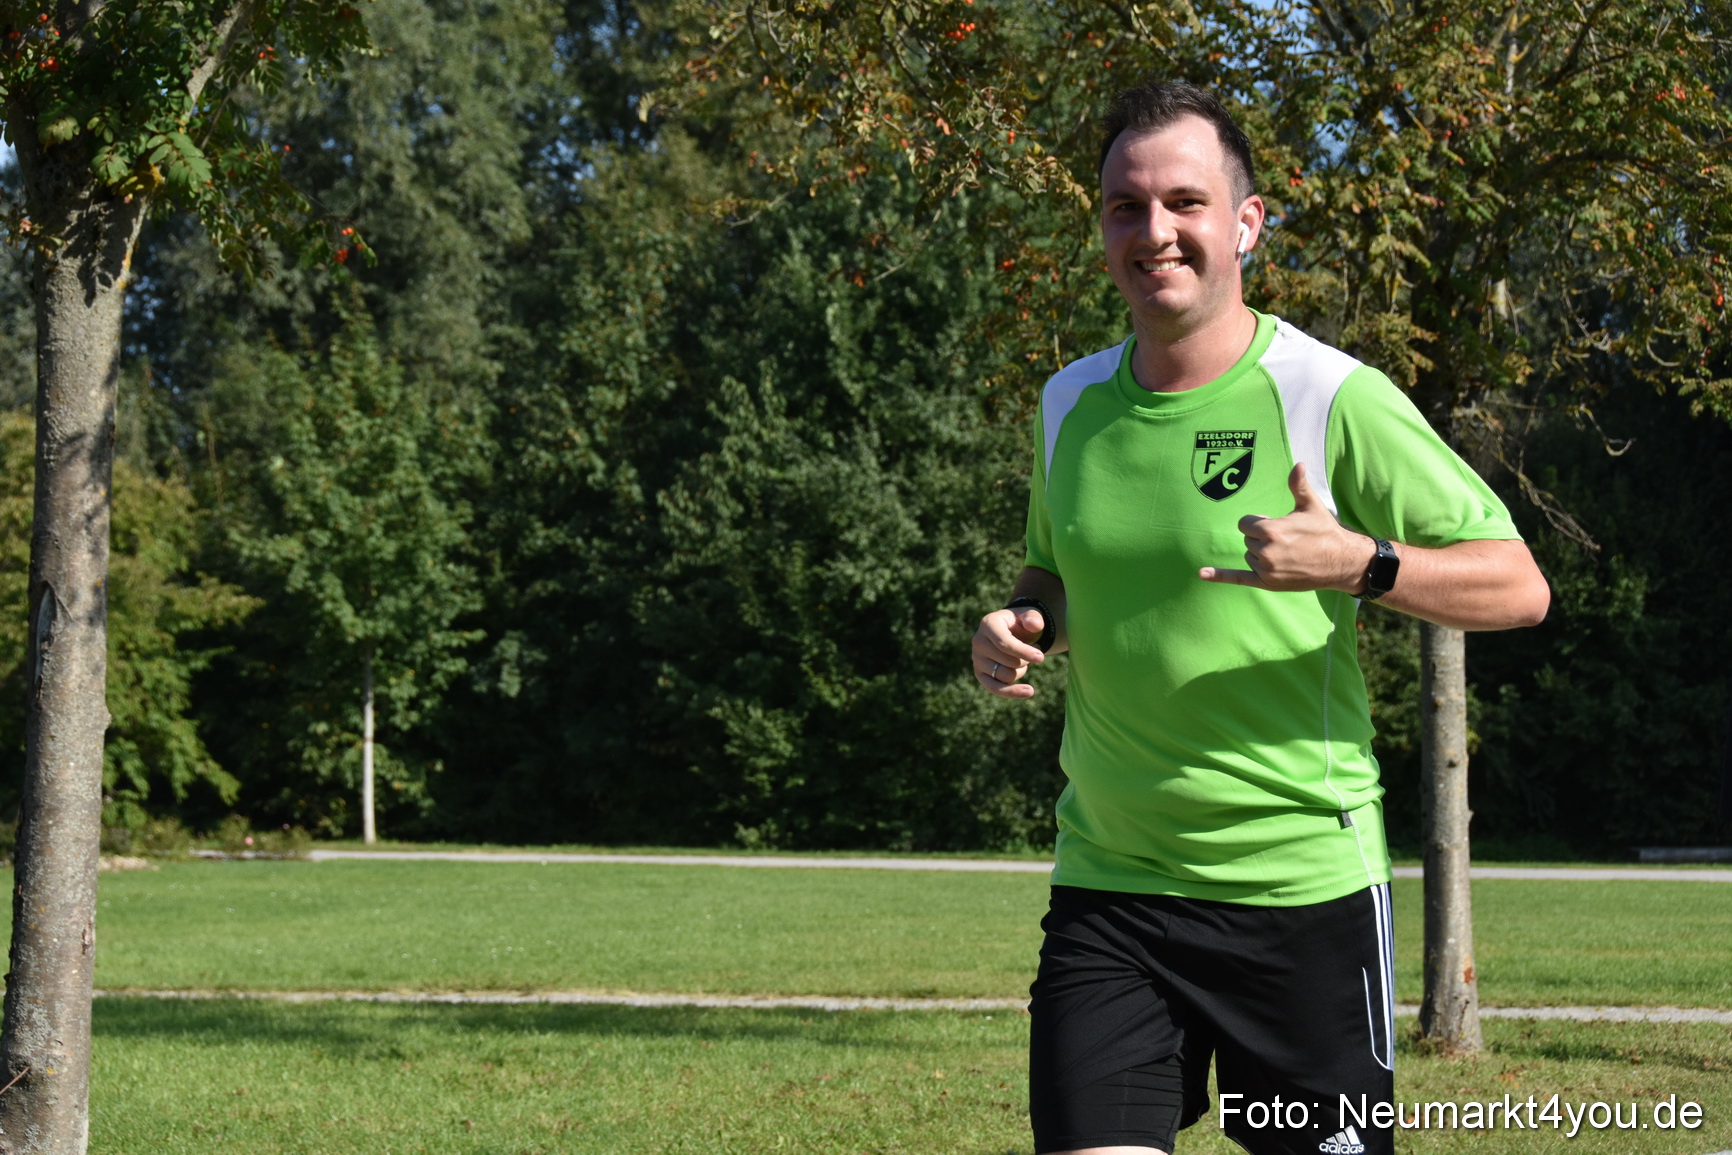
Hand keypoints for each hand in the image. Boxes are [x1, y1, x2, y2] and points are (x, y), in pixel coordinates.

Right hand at [971, 607, 1045, 697]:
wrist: (1010, 632)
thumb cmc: (1020, 623)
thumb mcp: (1028, 615)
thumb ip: (1033, 617)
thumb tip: (1035, 625)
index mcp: (988, 624)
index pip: (1004, 643)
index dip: (1023, 652)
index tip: (1041, 657)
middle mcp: (978, 641)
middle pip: (1008, 661)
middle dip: (1026, 659)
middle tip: (1032, 651)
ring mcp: (977, 659)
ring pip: (1006, 675)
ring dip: (1022, 670)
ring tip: (1023, 659)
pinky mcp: (979, 674)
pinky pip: (996, 688)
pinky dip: (1013, 692)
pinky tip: (1029, 692)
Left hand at [1198, 463, 1374, 592]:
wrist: (1341, 562)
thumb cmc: (1325, 532)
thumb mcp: (1311, 506)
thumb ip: (1298, 486)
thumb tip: (1298, 464)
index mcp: (1271, 530)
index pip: (1245, 524)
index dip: (1259, 523)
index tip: (1276, 525)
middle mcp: (1265, 551)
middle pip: (1247, 540)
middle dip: (1261, 538)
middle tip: (1286, 540)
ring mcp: (1266, 570)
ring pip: (1248, 556)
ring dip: (1260, 553)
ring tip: (1286, 553)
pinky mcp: (1267, 583)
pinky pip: (1238, 578)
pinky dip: (1219, 576)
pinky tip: (1202, 573)